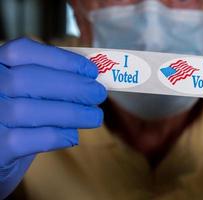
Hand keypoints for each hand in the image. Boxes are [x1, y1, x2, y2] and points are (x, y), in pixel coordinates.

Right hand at [0, 38, 105, 198]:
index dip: (62, 59)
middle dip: (72, 86)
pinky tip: (72, 135)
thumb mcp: (27, 92)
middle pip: (28, 79)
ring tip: (94, 116)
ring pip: (28, 110)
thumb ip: (51, 80)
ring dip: (71, 113)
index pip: (23, 51)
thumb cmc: (18, 117)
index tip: (91, 70)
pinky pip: (26, 140)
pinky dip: (56, 136)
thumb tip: (90, 76)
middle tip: (98, 94)